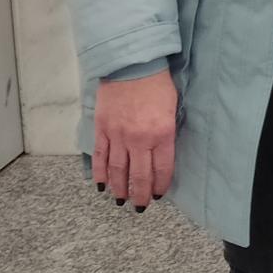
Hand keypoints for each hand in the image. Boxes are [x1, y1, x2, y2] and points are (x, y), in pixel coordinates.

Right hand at [93, 68, 176, 210]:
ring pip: (117, 171)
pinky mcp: (102, 130)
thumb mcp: (172, 109)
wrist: (131, 66)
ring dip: (119, 188)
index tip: (157, 195)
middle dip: (139, 194)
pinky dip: (100, 174)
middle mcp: (139, 139)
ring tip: (121, 200)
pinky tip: (101, 185)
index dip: (159, 185)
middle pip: (139, 175)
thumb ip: (166, 133)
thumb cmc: (157, 85)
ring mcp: (118, 136)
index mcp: (162, 134)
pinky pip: (100, 158)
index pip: (161, 168)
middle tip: (139, 206)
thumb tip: (161, 154)